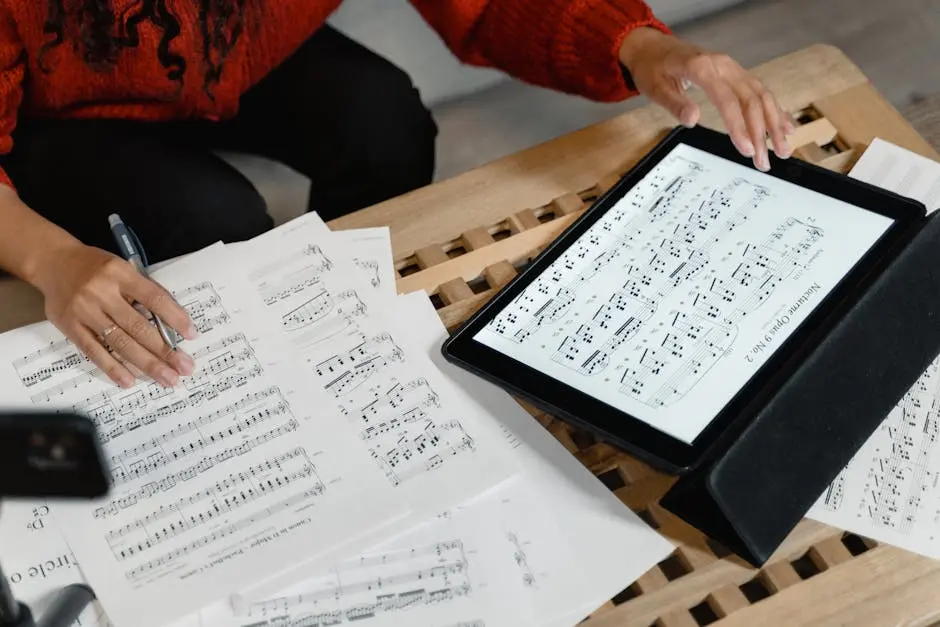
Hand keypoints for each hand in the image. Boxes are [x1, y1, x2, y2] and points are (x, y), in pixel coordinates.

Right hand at [33, 243, 196, 388]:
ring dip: (146, 364)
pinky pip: (94, 351)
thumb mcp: (122, 268)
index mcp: (120, 274)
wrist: (53, 262)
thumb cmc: (95, 267)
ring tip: (167, 378)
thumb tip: (171, 322)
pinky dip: (113, 368)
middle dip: (165, 351)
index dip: (175, 317)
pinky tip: (129, 380)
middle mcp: (102, 292)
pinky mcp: (70, 326)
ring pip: (120, 342)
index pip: (154, 298)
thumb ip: (143, 290)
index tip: (191, 335)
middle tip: (184, 367)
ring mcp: (85, 311)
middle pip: (138, 327)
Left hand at [619, 28, 793, 170]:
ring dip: (774, 124)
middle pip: (751, 100)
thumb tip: (692, 119)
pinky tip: (786, 128)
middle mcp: (724, 65)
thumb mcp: (655, 87)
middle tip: (765, 161)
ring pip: (761, 96)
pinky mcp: (736, 74)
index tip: (747, 150)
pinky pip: (760, 92)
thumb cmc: (653, 68)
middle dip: (761, 133)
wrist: (655, 47)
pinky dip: (774, 110)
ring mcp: (733, 68)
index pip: (727, 100)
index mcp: (702, 67)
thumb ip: (675, 104)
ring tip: (783, 150)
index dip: (739, 126)